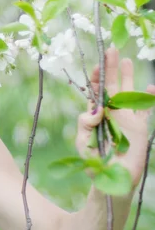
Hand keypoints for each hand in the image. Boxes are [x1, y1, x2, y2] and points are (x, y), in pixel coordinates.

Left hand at [76, 47, 154, 187]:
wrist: (112, 179)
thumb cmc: (93, 162)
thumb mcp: (82, 143)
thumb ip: (85, 124)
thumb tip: (95, 107)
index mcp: (96, 114)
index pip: (95, 91)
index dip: (96, 77)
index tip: (98, 65)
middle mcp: (111, 112)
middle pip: (111, 85)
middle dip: (111, 68)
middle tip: (112, 49)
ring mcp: (127, 119)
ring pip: (128, 92)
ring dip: (128, 77)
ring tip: (127, 60)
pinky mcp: (140, 128)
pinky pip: (146, 110)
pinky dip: (149, 99)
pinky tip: (151, 86)